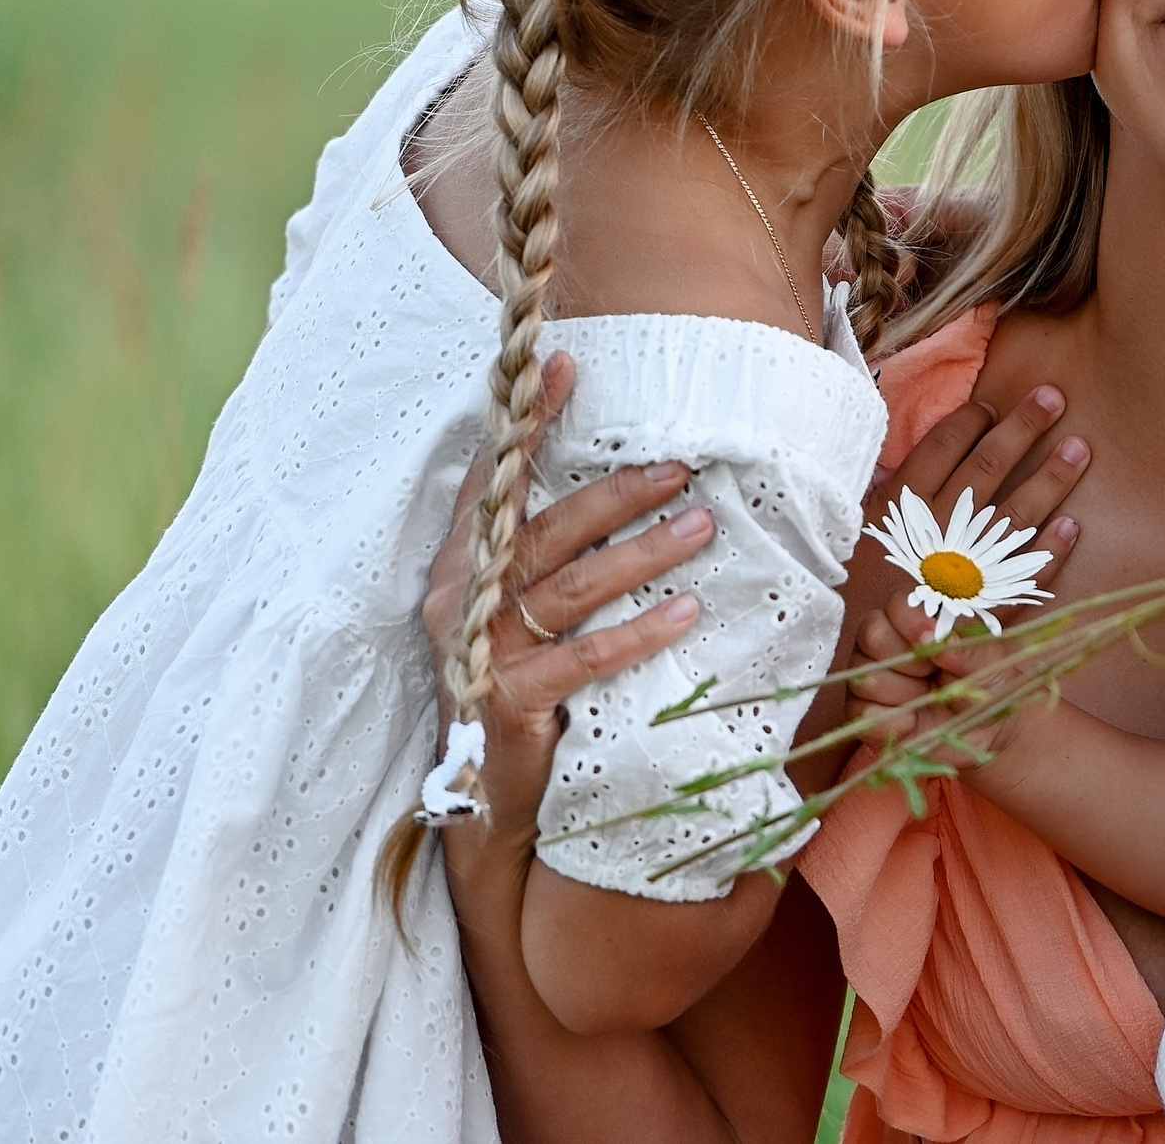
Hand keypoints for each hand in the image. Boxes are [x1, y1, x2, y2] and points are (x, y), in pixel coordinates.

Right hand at [420, 351, 718, 852]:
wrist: (491, 798)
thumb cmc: (522, 686)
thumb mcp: (527, 612)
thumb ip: (553, 552)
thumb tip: (624, 483)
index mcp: (466, 563)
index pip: (496, 479)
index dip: (527, 422)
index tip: (566, 366)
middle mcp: (464, 597)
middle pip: (546, 527)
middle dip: (616, 492)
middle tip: (682, 466)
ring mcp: (481, 649)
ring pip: (570, 585)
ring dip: (642, 553)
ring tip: (700, 529)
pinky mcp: (507, 699)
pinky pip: (583, 657)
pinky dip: (637, 633)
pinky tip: (686, 613)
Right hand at [805, 381, 1088, 778]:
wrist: (843, 681)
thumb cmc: (838, 609)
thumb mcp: (851, 546)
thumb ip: (880, 510)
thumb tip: (895, 468)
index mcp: (896, 513)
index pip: (938, 452)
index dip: (969, 425)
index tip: (993, 405)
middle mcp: (931, 535)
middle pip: (984, 471)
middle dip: (1021, 431)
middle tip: (1054, 398)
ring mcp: (960, 574)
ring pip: (1011, 516)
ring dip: (1049, 480)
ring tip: (1081, 448)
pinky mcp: (979, 614)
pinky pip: (1022, 581)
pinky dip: (1049, 555)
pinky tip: (1075, 529)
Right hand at [840, 587, 1036, 756]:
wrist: (984, 731)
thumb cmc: (984, 684)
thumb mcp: (990, 663)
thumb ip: (969, 648)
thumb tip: (939, 641)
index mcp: (917, 619)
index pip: (897, 605)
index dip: (911, 621)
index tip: (930, 638)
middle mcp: (887, 642)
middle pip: (871, 634)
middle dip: (906, 659)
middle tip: (932, 673)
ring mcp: (871, 676)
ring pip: (865, 675)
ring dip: (903, 692)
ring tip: (927, 698)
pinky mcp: (864, 713)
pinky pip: (861, 712)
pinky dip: (891, 721)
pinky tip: (912, 722)